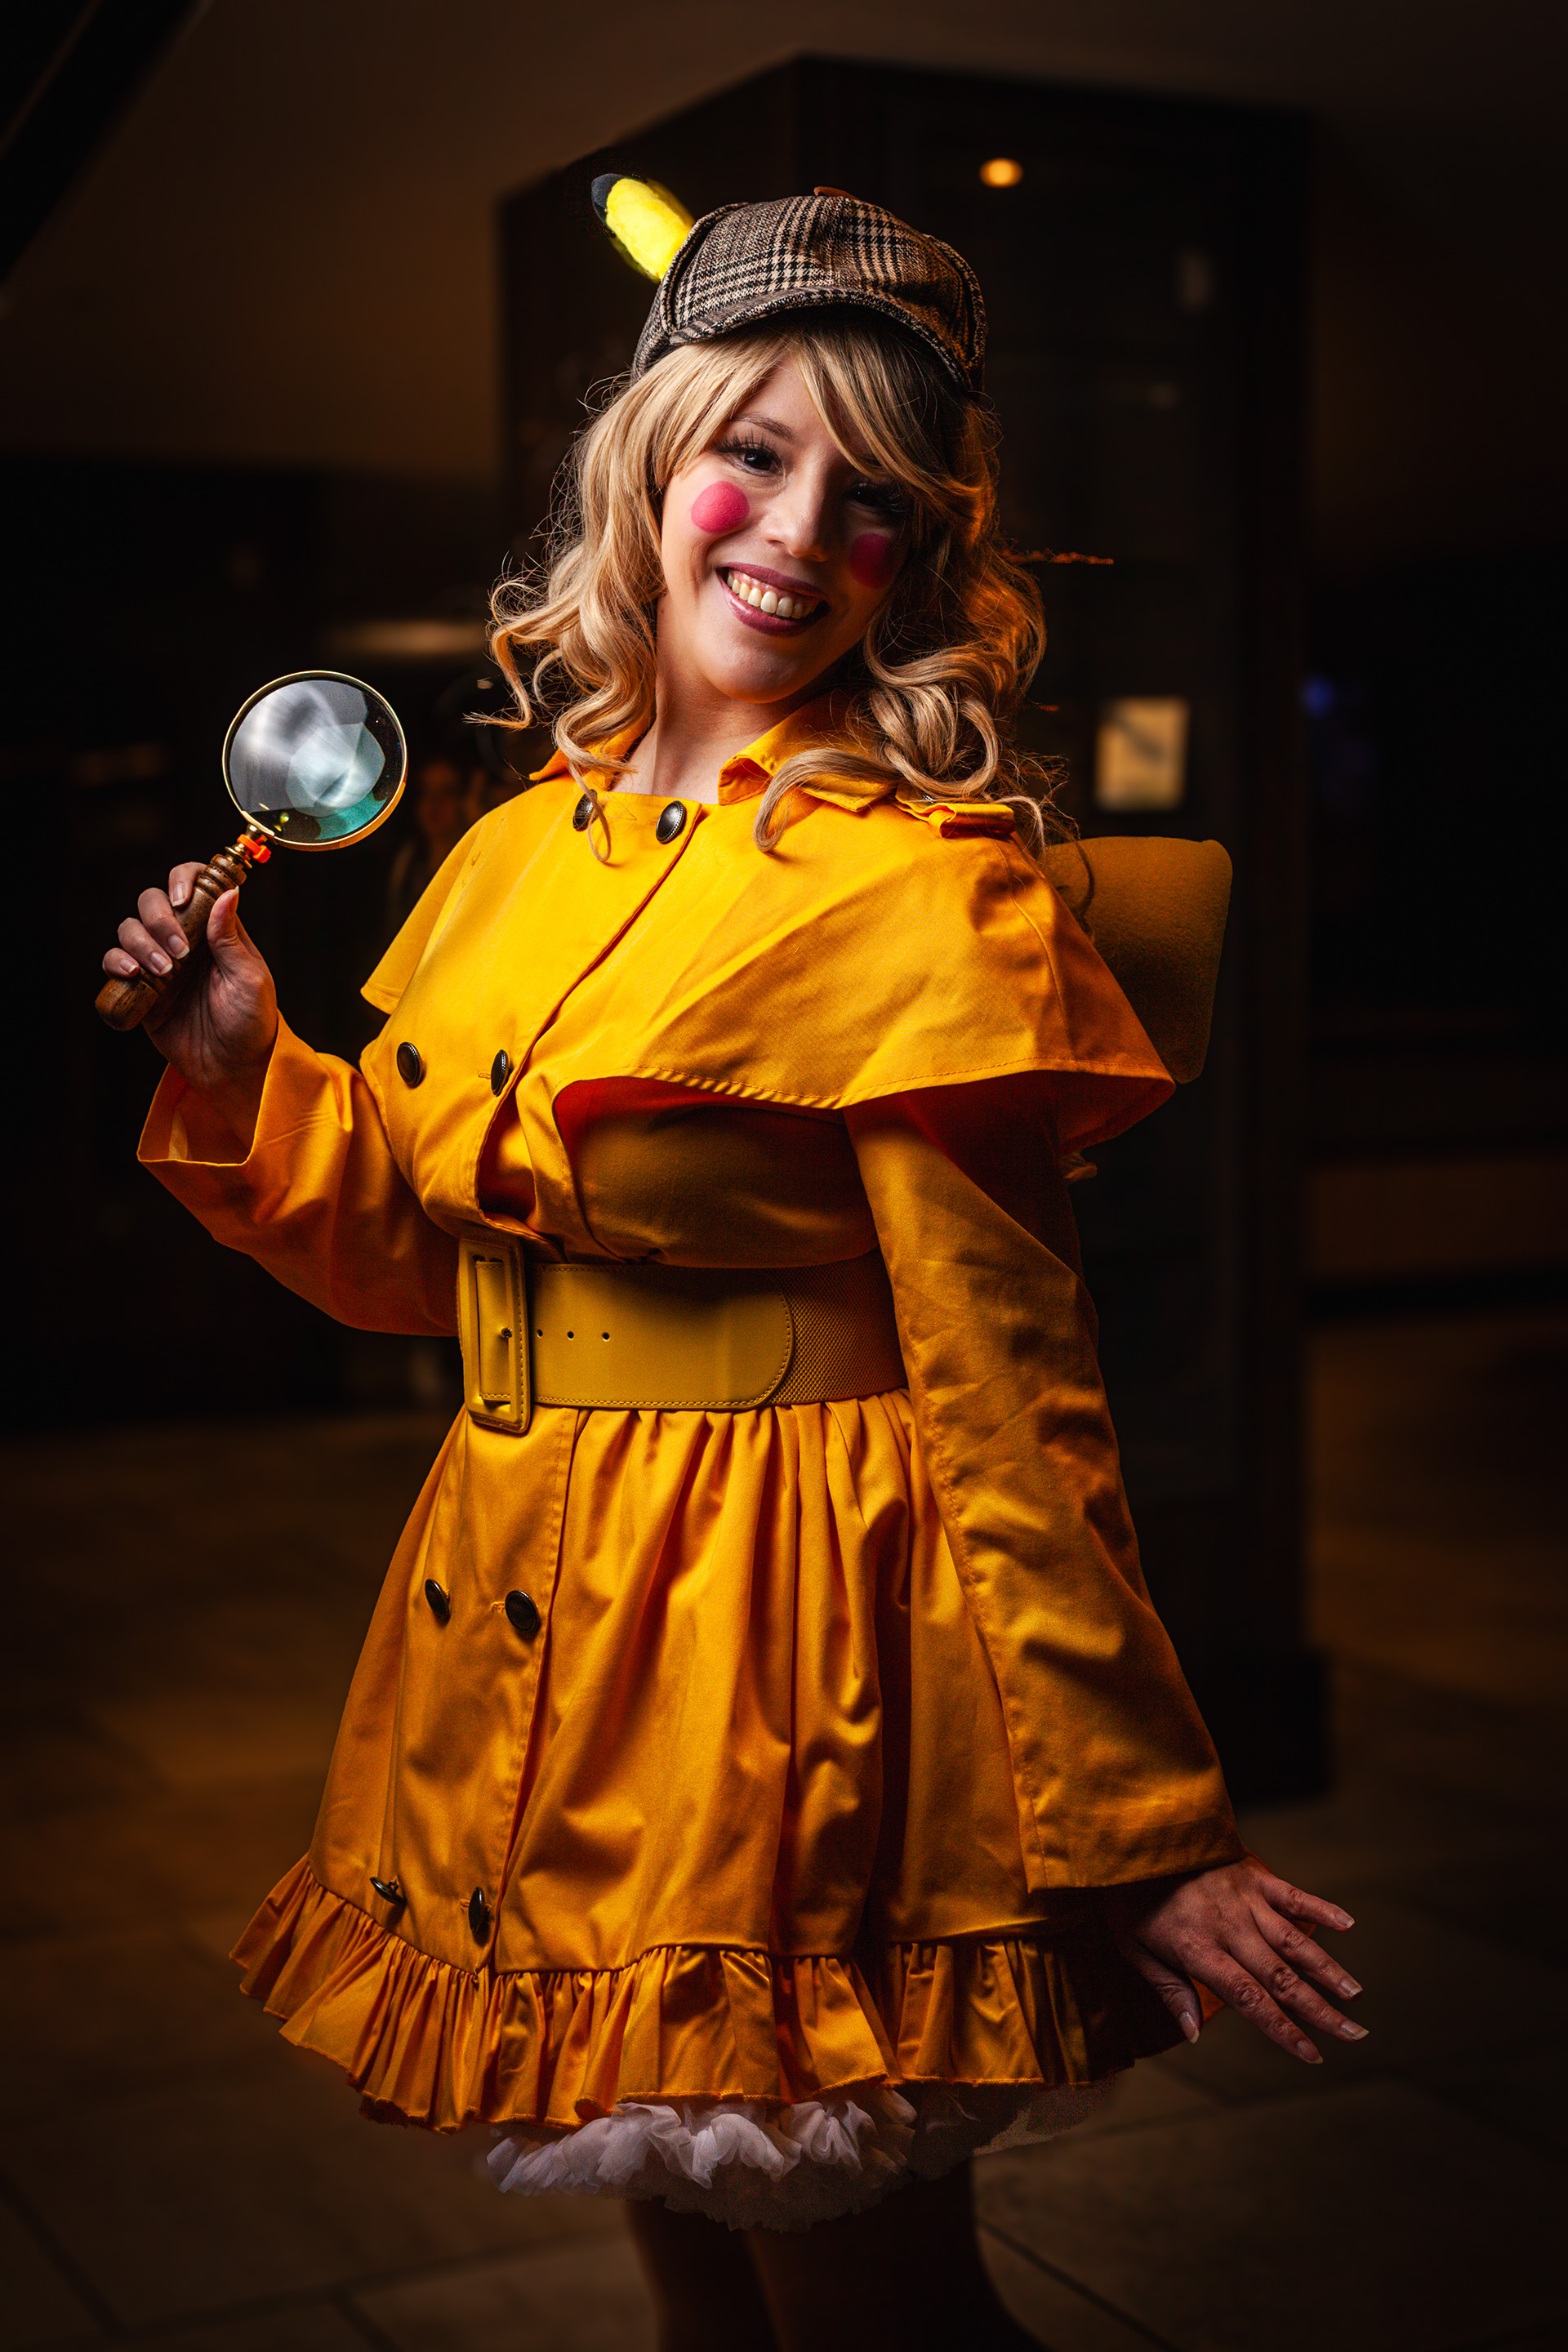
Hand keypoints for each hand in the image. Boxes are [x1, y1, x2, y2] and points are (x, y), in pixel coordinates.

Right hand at [103, 862, 277, 1143]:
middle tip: (180, 951)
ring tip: (164, 971)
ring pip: (130, 928)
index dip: (183, 879)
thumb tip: (228, 893)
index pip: (194, 885)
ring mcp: (160, 962)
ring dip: (141, 942)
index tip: (183, 898)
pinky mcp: (141, 988)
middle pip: (153, 901)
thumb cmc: (252, 1024)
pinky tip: (133, 974)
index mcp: (216, 929)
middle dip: (159, 918)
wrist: (231, 1069)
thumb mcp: (250, 980)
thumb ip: (232, 938)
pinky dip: (117, 961)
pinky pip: (115, 962)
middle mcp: (185, 938)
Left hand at [1105, 1852, 1366, 2064]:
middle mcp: (1229, 1928)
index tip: (1312, 2055)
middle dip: (1320, 2010)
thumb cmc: (1130, 1898)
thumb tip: (1194, 2035)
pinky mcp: (1253, 1875)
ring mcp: (1245, 1899)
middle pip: (1281, 1977)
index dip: (1283, 2030)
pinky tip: (1348, 1924)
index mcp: (1201, 1951)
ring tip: (1355, 1994)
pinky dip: (1320, 1907)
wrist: (1135, 1838)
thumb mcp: (1135, 1948)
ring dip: (1327, 1969)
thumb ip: (1168, 1990)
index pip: (1250, 1999)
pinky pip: (1292, 1893)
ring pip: (1294, 1941)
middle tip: (1354, 2035)